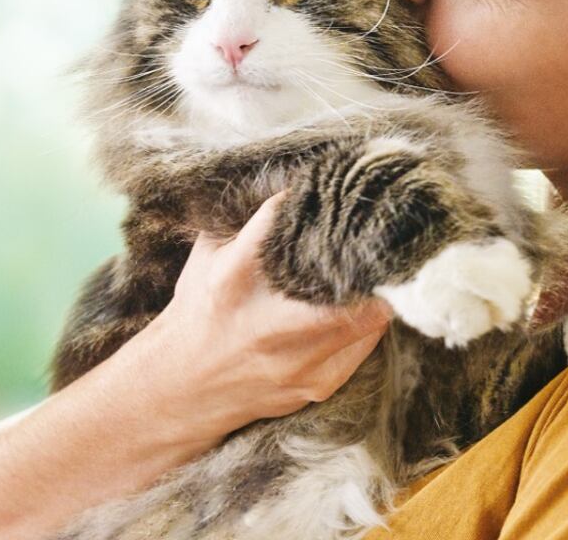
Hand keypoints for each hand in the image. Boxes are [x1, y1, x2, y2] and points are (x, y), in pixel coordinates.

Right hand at [114, 192, 394, 445]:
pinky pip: (366, 345)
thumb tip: (297, 180)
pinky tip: (365, 303)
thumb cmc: (200, 310)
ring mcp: (299, 362)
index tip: (346, 192)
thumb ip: (248, 221)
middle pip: (350, 284)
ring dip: (380, 288)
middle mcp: (269, 325)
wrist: (180, 388)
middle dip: (374, 258)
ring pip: (371, 318)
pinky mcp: (319, 385)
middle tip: (387, 235)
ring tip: (387, 264)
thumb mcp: (208, 257)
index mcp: (234, 280)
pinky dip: (370, 320)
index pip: (289, 227)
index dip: (324, 206)